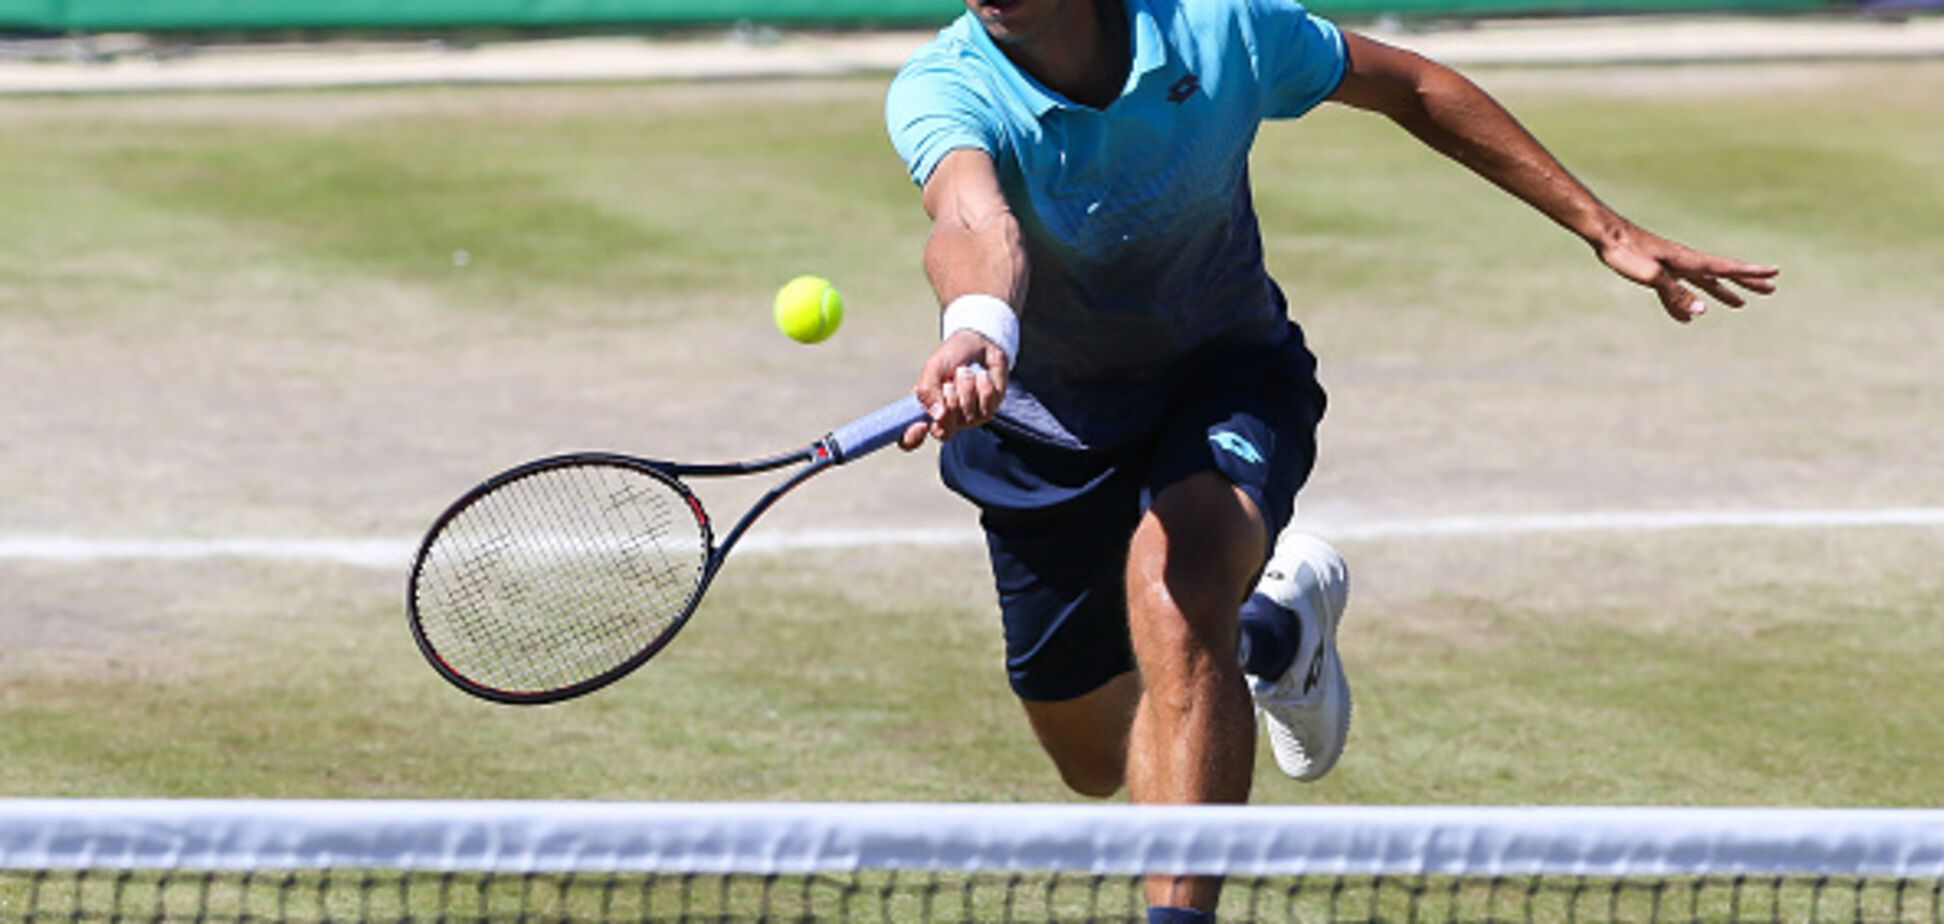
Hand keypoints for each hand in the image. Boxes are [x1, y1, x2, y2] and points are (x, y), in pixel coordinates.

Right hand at [899, 329, 1010, 449]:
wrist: (979, 342)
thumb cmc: (952, 356)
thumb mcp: (933, 368)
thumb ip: (928, 390)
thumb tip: (938, 415)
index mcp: (925, 410)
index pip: (910, 439)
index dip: (911, 438)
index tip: (920, 425)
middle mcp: (945, 419)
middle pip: (943, 432)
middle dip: (948, 403)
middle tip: (950, 383)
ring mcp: (967, 418)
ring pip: (966, 415)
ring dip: (966, 387)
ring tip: (966, 372)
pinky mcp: (988, 411)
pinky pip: (986, 406)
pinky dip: (983, 386)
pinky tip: (982, 376)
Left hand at [1597, 222, 1778, 323]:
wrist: (1605, 236)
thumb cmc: (1626, 252)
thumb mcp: (1651, 276)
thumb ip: (1675, 294)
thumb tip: (1701, 312)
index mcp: (1688, 260)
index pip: (1727, 268)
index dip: (1752, 272)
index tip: (1776, 272)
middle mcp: (1685, 262)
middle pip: (1723, 274)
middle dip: (1747, 282)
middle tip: (1771, 290)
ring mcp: (1672, 266)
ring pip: (1704, 282)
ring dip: (1722, 292)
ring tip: (1740, 304)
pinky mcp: (1656, 272)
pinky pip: (1677, 291)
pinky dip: (1685, 304)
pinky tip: (1685, 319)